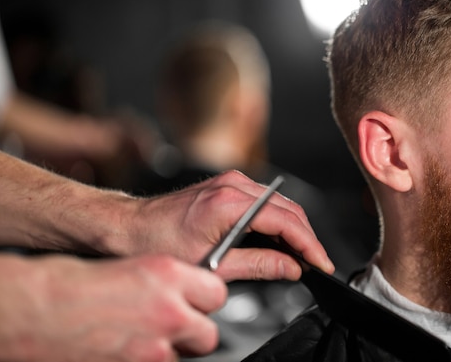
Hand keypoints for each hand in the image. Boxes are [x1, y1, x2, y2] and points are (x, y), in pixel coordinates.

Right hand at [0, 253, 226, 361]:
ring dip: (170, 349)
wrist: (35, 310)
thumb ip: (168, 284)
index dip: (204, 300)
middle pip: (208, 333)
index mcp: (169, 276)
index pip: (217, 294)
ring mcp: (154, 347)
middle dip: (193, 331)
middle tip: (174, 326)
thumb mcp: (133, 268)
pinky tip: (126, 349)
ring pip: (183, 356)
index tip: (196, 301)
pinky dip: (148, 360)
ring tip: (141, 338)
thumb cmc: (71, 284)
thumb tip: (183, 294)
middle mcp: (169, 311)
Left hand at [127, 170, 334, 280]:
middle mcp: (234, 185)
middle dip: (306, 238)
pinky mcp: (229, 184)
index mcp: (229, 203)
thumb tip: (291, 268)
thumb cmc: (159, 242)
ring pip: (280, 204)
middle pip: (289, 209)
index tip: (321, 263)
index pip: (286, 221)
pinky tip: (278, 240)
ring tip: (298, 256)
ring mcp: (231, 181)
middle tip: (314, 264)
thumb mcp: (212, 264)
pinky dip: (277, 220)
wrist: (130, 226)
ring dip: (293, 229)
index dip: (309, 245)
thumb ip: (258, 265)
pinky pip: (265, 200)